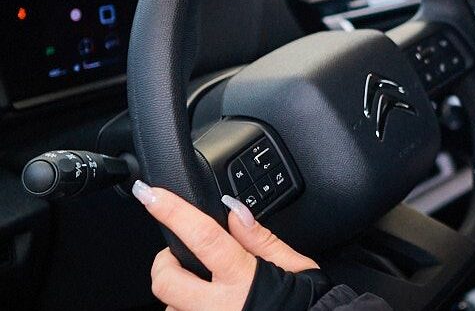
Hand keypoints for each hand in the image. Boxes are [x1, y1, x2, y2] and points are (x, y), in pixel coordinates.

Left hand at [132, 180, 317, 309]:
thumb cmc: (305, 302)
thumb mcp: (293, 264)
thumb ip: (259, 238)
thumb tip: (232, 211)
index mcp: (243, 278)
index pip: (202, 237)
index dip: (172, 212)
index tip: (150, 193)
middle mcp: (219, 307)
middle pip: (166, 279)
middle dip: (165, 264)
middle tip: (183, 258)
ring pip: (169, 306)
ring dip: (180, 295)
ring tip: (207, 292)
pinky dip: (188, 310)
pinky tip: (210, 307)